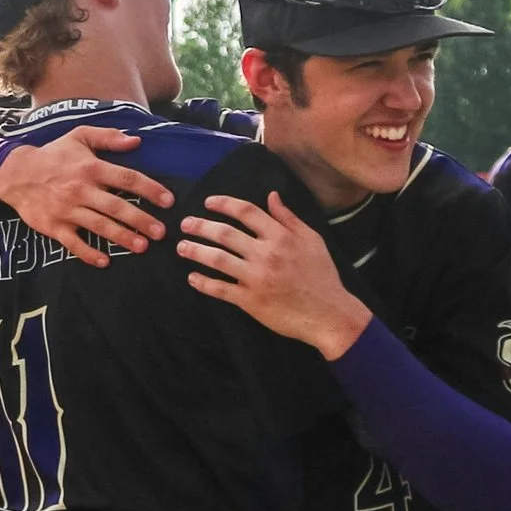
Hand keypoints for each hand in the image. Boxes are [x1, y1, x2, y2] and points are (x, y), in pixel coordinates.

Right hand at [0, 126, 170, 267]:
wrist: (16, 173)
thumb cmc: (54, 155)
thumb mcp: (80, 136)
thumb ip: (108, 137)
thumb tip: (137, 141)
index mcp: (91, 167)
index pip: (127, 178)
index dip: (150, 189)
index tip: (168, 201)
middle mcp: (80, 189)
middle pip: (116, 206)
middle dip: (141, 220)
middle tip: (161, 233)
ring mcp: (67, 210)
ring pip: (99, 226)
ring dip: (121, 237)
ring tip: (142, 247)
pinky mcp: (53, 226)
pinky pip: (73, 243)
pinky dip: (88, 253)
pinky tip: (104, 262)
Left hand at [177, 192, 371, 359]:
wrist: (329, 314)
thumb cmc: (322, 276)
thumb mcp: (312, 240)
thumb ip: (289, 218)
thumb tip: (272, 196)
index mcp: (281, 237)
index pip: (246, 212)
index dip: (224, 204)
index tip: (208, 202)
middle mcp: (266, 254)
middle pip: (225, 233)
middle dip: (201, 226)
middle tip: (185, 224)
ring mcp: (256, 278)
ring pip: (218, 259)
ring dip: (196, 251)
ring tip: (181, 247)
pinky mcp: (251, 301)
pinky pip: (220, 289)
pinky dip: (203, 283)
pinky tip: (192, 277)